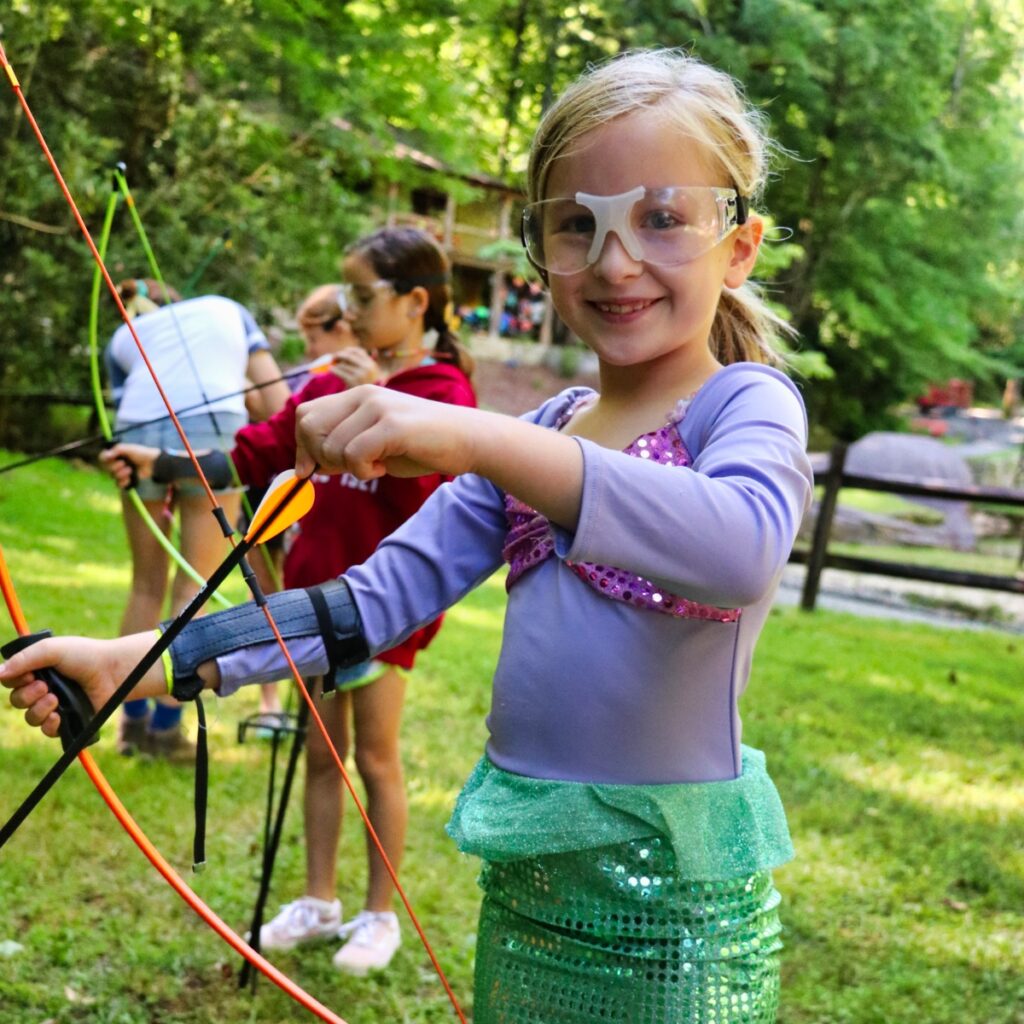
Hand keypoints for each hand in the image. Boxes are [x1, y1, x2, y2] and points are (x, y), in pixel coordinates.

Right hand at [0, 633, 162, 738]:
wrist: (111, 671)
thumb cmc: (84, 656)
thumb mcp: (52, 649)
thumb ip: (24, 659)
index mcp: (37, 670)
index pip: (10, 680)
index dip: (14, 680)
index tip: (28, 674)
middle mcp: (43, 688)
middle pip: (17, 701)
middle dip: (27, 695)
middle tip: (45, 686)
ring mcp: (55, 705)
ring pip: (30, 717)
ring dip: (38, 708)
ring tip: (55, 698)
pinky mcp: (67, 720)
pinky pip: (47, 731)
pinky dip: (49, 724)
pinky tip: (58, 715)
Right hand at [100, 443, 159, 489]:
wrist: (153, 463)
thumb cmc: (141, 453)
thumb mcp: (128, 448)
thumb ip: (116, 450)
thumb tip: (106, 455)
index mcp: (115, 455)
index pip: (102, 458)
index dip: (105, 459)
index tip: (111, 458)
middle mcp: (116, 464)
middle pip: (107, 469)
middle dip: (116, 467)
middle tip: (124, 463)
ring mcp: (121, 473)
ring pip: (113, 476)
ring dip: (121, 474)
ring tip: (130, 470)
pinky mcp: (127, 480)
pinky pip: (118, 484)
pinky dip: (123, 482)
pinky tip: (129, 478)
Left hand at [294, 385, 476, 480]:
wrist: (467, 439)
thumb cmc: (420, 445)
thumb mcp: (374, 443)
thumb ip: (342, 447)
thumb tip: (306, 467)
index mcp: (357, 396)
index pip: (305, 415)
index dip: (303, 445)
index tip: (314, 469)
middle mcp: (364, 395)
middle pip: (309, 427)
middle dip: (321, 457)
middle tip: (350, 466)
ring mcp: (379, 408)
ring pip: (332, 447)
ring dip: (350, 468)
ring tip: (377, 464)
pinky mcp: (393, 426)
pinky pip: (355, 456)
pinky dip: (364, 471)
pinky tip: (384, 467)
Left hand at [332, 347, 379, 387]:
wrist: (367, 404)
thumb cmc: (366, 389)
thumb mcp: (369, 376)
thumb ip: (364, 364)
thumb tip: (361, 352)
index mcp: (372, 365)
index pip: (359, 351)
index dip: (349, 351)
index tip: (342, 353)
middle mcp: (368, 368)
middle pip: (349, 356)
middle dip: (339, 356)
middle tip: (333, 358)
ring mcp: (361, 374)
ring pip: (343, 364)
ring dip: (336, 365)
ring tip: (333, 367)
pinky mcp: (353, 381)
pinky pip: (339, 371)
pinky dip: (333, 370)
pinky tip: (331, 370)